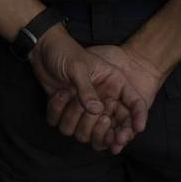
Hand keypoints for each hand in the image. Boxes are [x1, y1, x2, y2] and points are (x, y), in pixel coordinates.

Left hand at [51, 44, 166, 154]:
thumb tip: (97, 111)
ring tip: (67, 94)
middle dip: (99, 128)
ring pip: (84, 133)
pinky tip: (57, 95)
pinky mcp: (67, 113)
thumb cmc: (64, 51)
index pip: (134, 103)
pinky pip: (65, 126)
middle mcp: (102, 100)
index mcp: (113, 84)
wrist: (42, 49)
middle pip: (110, 128)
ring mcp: (85, 108)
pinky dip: (57, 114)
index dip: (138, 117)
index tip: (136, 129)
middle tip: (95, 116)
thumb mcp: (78, 67)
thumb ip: (87, 89)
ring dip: (72, 118)